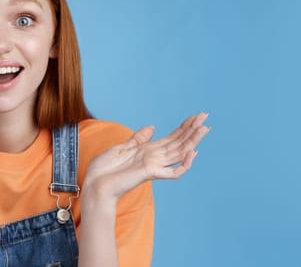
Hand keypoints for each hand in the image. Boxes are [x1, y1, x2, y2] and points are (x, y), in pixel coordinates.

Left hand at [83, 112, 210, 199]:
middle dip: (192, 130)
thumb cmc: (104, 169)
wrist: (94, 184)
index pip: (171, 137)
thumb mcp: (121, 147)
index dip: (184, 127)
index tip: (196, 116)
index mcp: (148, 150)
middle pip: (178, 142)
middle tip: (205, 116)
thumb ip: (138, 138)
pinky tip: (192, 152)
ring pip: (179, 153)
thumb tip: (152, 127)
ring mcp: (154, 166)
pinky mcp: (150, 173)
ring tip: (204, 129)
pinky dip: (184, 164)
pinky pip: (173, 172)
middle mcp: (154, 158)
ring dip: (192, 141)